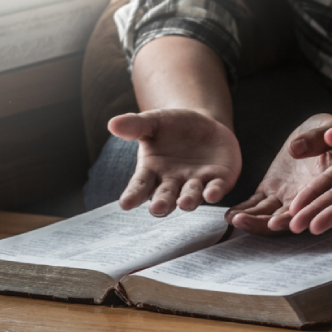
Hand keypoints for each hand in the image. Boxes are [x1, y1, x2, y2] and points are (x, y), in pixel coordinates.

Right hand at [109, 109, 240, 215]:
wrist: (203, 123)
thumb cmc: (171, 126)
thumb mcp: (153, 122)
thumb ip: (135, 125)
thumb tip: (112, 124)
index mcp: (152, 171)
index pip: (140, 186)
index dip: (133, 195)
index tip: (125, 204)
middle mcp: (173, 182)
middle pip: (165, 197)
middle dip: (162, 203)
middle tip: (156, 209)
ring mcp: (196, 183)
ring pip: (191, 195)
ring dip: (188, 200)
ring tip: (184, 203)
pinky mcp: (218, 180)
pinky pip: (216, 188)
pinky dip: (214, 192)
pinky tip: (211, 195)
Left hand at [225, 114, 331, 234]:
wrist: (325, 133)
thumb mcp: (330, 129)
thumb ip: (317, 139)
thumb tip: (295, 149)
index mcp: (327, 190)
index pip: (313, 210)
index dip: (295, 219)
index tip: (275, 223)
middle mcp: (308, 200)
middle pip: (286, 220)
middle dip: (264, 224)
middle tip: (243, 221)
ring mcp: (288, 197)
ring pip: (269, 215)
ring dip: (251, 219)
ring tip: (232, 217)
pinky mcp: (273, 190)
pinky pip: (257, 204)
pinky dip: (244, 210)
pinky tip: (229, 214)